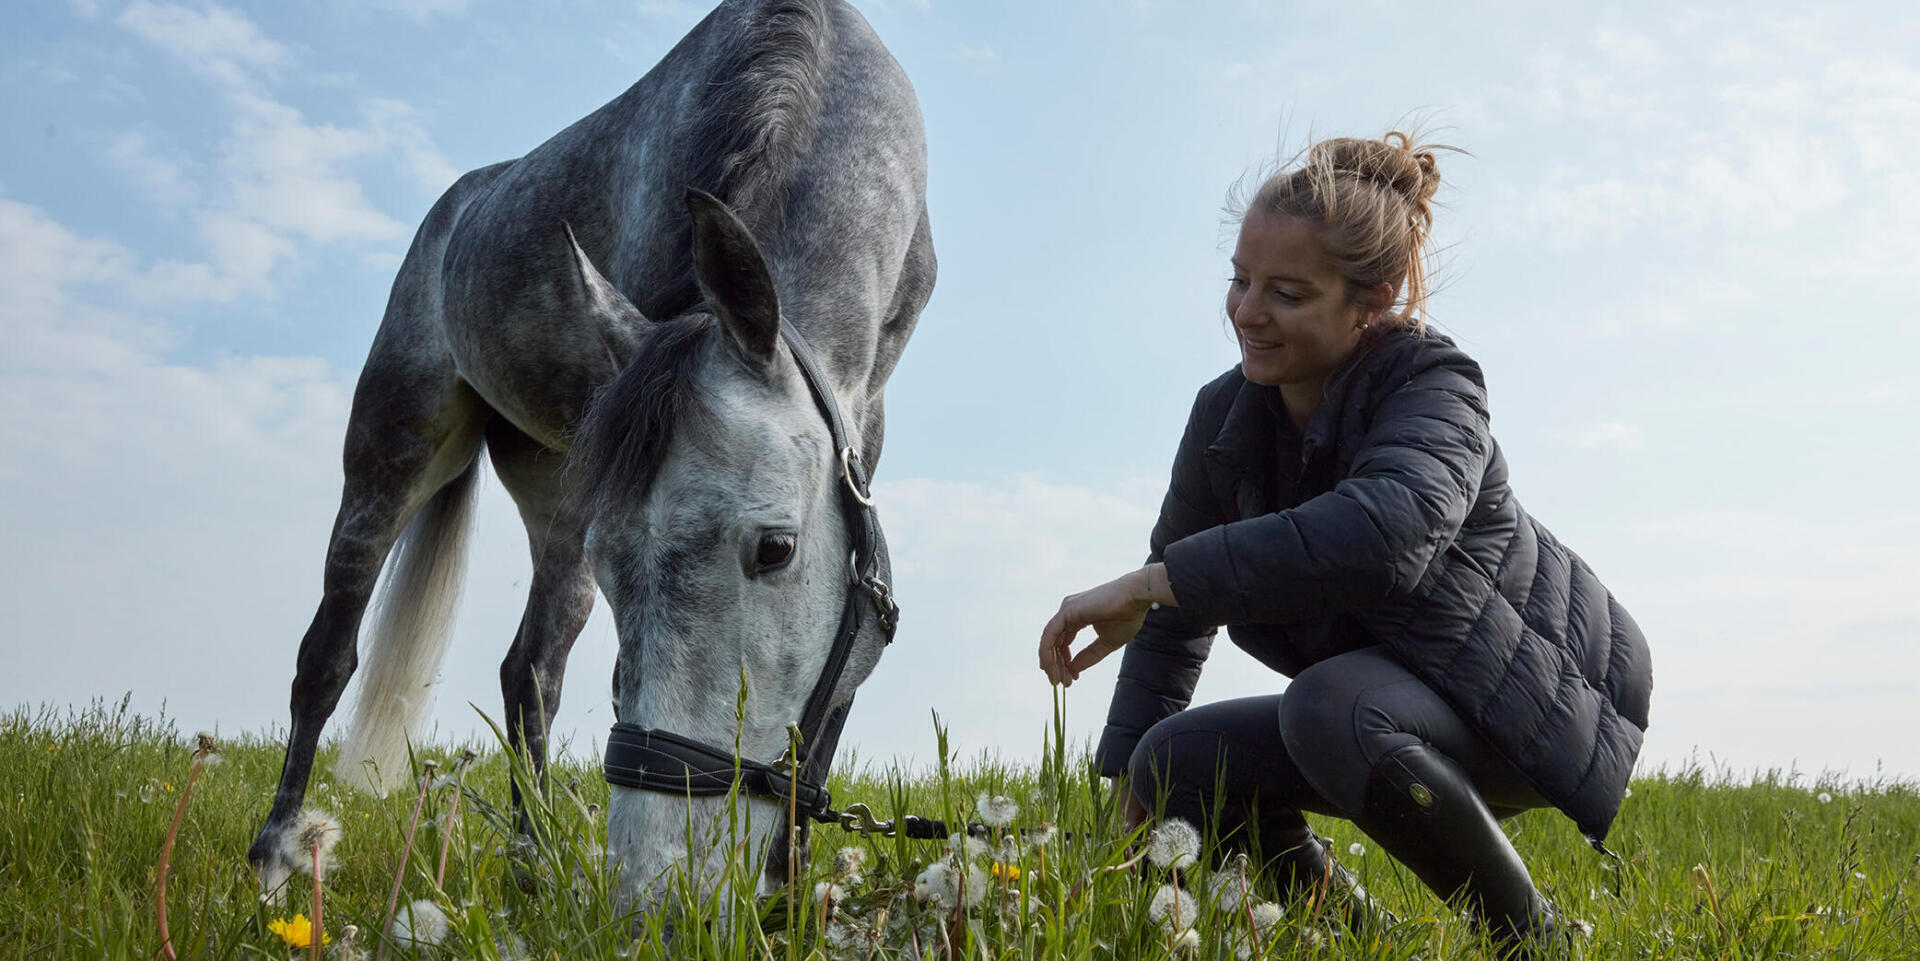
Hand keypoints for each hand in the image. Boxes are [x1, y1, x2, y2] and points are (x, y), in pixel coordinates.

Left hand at [1038, 567, 1157, 686]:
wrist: (1137, 598)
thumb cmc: (1128, 617)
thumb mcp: (1106, 643)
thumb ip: (1089, 656)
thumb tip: (1073, 670)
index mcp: (1077, 617)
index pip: (1062, 641)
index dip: (1064, 661)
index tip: (1071, 678)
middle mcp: (1068, 612)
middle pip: (1054, 642)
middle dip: (1056, 665)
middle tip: (1062, 683)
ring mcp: (1066, 610)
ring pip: (1049, 640)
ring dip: (1051, 662)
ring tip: (1058, 680)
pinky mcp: (1066, 611)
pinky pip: (1049, 635)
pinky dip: (1047, 652)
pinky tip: (1052, 667)